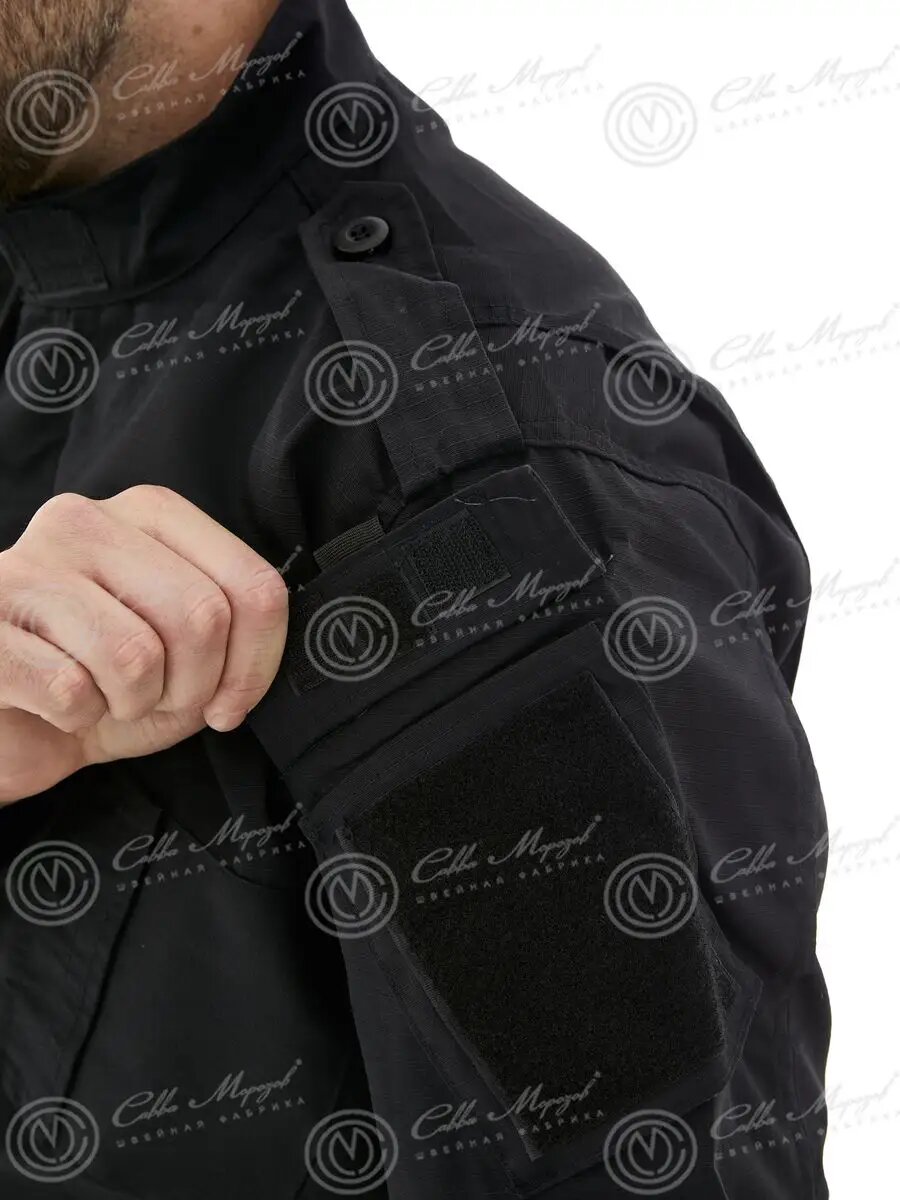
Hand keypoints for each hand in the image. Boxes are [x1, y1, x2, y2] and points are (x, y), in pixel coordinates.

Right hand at [0, 486, 288, 804]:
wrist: (10, 724)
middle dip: (192, 688)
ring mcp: (24, 565)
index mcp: (148, 513)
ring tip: (102, 696)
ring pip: (135, 656)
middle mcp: (84, 521)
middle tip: (158, 701)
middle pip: (201, 616)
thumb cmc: (102, 682)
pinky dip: (74, 718)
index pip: (253, 585)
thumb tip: (276, 644)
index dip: (256, 662)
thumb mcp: (184, 656)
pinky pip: (69, 689)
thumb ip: (232, 631)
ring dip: (131, 704)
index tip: (229, 702)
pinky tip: (53, 704)